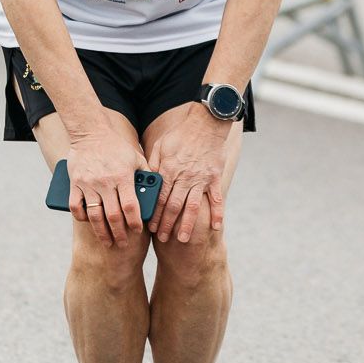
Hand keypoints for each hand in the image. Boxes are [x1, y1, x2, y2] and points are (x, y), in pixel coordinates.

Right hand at [66, 124, 145, 247]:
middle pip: (113, 215)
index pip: (130, 206)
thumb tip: (155, 192)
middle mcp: (105, 182)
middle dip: (119, 233)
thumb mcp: (136, 157)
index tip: (137, 231)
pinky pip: (76, 206)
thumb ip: (146, 174)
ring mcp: (88, 184)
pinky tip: (88, 222)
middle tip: (123, 243)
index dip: (134, 222)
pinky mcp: (75, 183)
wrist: (90, 131)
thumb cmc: (116, 146)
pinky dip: (81, 217)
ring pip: (94, 215)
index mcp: (122, 176)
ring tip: (107, 241)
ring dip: (101, 232)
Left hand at [149, 104, 230, 243]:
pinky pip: (216, 198)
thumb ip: (153, 164)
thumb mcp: (161, 145)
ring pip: (193, 206)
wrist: (206, 122)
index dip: (155, 214)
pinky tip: (214, 227)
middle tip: (162, 238)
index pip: (160, 198)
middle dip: (167, 224)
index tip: (150, 228)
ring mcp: (201, 179)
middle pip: (174, 206)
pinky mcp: (214, 177)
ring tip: (183, 240)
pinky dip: (217, 213)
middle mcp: (185, 177)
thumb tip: (147, 180)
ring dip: (187, 224)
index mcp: (170, 170)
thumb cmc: (181, 134)